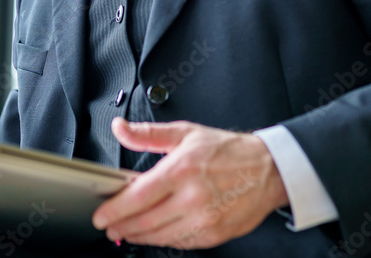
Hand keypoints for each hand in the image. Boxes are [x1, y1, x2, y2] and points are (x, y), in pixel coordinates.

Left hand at [91, 118, 288, 249]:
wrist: (269, 170)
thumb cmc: (228, 151)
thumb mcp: (186, 133)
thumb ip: (148, 134)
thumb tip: (121, 128)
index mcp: (182, 170)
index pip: (138, 196)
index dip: (115, 209)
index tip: (101, 215)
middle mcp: (193, 197)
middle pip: (145, 221)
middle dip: (121, 226)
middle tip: (108, 226)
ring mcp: (205, 219)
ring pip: (160, 236)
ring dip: (138, 236)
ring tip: (126, 232)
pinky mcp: (214, 235)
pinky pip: (180, 243)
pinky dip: (163, 240)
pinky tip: (154, 234)